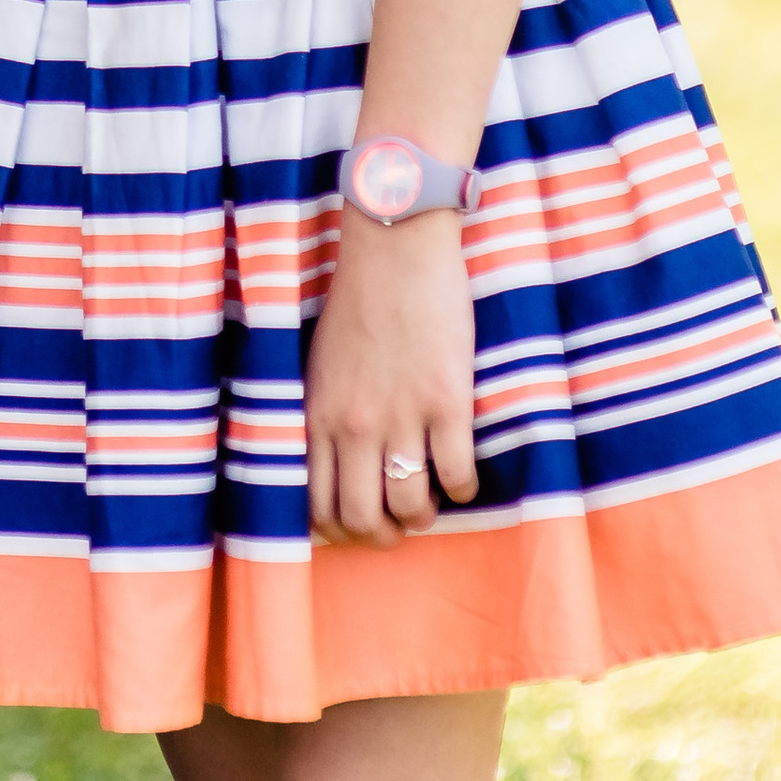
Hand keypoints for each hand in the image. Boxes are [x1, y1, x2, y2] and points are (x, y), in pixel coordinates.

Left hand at [304, 214, 477, 546]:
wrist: (395, 244)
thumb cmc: (358, 300)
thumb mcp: (321, 364)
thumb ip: (326, 416)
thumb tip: (336, 466)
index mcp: (319, 415)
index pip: (318, 507)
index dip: (341, 533)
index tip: (360, 526)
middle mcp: (355, 425)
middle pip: (363, 520)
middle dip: (384, 536)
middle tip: (400, 522)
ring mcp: (402, 416)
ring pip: (411, 507)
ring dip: (424, 515)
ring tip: (431, 497)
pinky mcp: (447, 402)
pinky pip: (457, 475)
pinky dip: (463, 488)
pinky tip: (461, 474)